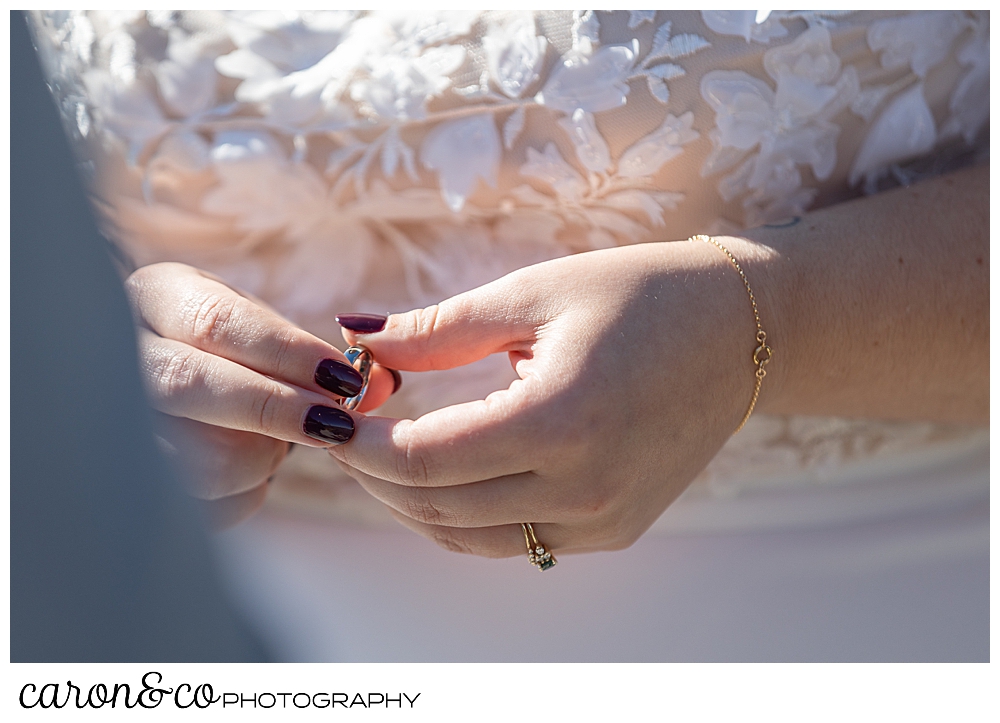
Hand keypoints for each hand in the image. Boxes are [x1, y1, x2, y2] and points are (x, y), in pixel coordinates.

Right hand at [125, 262, 397, 526]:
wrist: (166, 388)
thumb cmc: (231, 356)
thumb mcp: (265, 336)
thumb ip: (319, 358)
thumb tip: (383, 383)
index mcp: (158, 298)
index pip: (217, 322)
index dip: (286, 353)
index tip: (343, 379)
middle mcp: (118, 350)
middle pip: (188, 386)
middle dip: (274, 410)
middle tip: (335, 425)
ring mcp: (110, 420)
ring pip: (193, 458)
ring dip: (259, 458)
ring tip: (278, 444)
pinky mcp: (126, 482)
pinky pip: (198, 507)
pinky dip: (244, 495)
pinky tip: (252, 469)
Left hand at [330, 239, 777, 555]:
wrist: (740, 333)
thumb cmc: (639, 295)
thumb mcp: (533, 294)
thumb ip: (438, 329)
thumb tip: (356, 338)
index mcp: (560, 420)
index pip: (422, 460)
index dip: (360, 444)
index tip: (330, 416)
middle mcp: (584, 487)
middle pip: (436, 506)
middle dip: (374, 473)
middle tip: (345, 430)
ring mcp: (603, 519)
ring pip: (469, 536)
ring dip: (414, 503)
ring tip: (384, 453)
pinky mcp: (616, 530)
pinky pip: (515, 540)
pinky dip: (465, 516)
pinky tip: (447, 475)